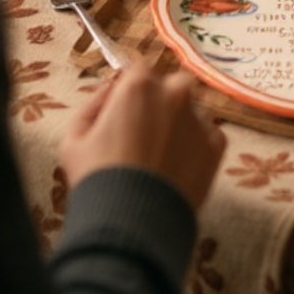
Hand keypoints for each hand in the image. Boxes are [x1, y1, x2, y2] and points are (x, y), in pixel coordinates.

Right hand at [60, 64, 225, 210]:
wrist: (131, 222)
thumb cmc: (97, 177)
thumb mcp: (76, 138)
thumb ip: (93, 104)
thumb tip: (109, 88)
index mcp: (140, 84)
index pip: (139, 70)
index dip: (131, 90)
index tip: (126, 110)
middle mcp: (175, 92)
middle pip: (172, 86)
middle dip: (161, 103)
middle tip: (145, 135)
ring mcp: (199, 118)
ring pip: (193, 111)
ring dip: (181, 124)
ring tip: (162, 158)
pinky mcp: (217, 145)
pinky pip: (209, 136)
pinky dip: (197, 147)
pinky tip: (177, 169)